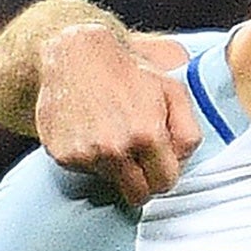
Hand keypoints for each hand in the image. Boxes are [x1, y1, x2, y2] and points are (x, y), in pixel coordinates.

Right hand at [39, 23, 200, 206]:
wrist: (76, 55)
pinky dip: (91, 158)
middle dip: (143, 181)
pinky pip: (85, 171)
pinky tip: (92, 132)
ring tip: (113, 135)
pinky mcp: (62, 154)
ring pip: (110, 183)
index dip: (165, 174)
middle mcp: (114, 149)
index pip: (165, 184)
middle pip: (137, 195)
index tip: (159, 164)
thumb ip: (188, 132)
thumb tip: (182, 162)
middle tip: (139, 158)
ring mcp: (85, 154)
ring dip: (116, 168)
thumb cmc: (128, 72)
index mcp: (146, 136)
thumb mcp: (173, 92)